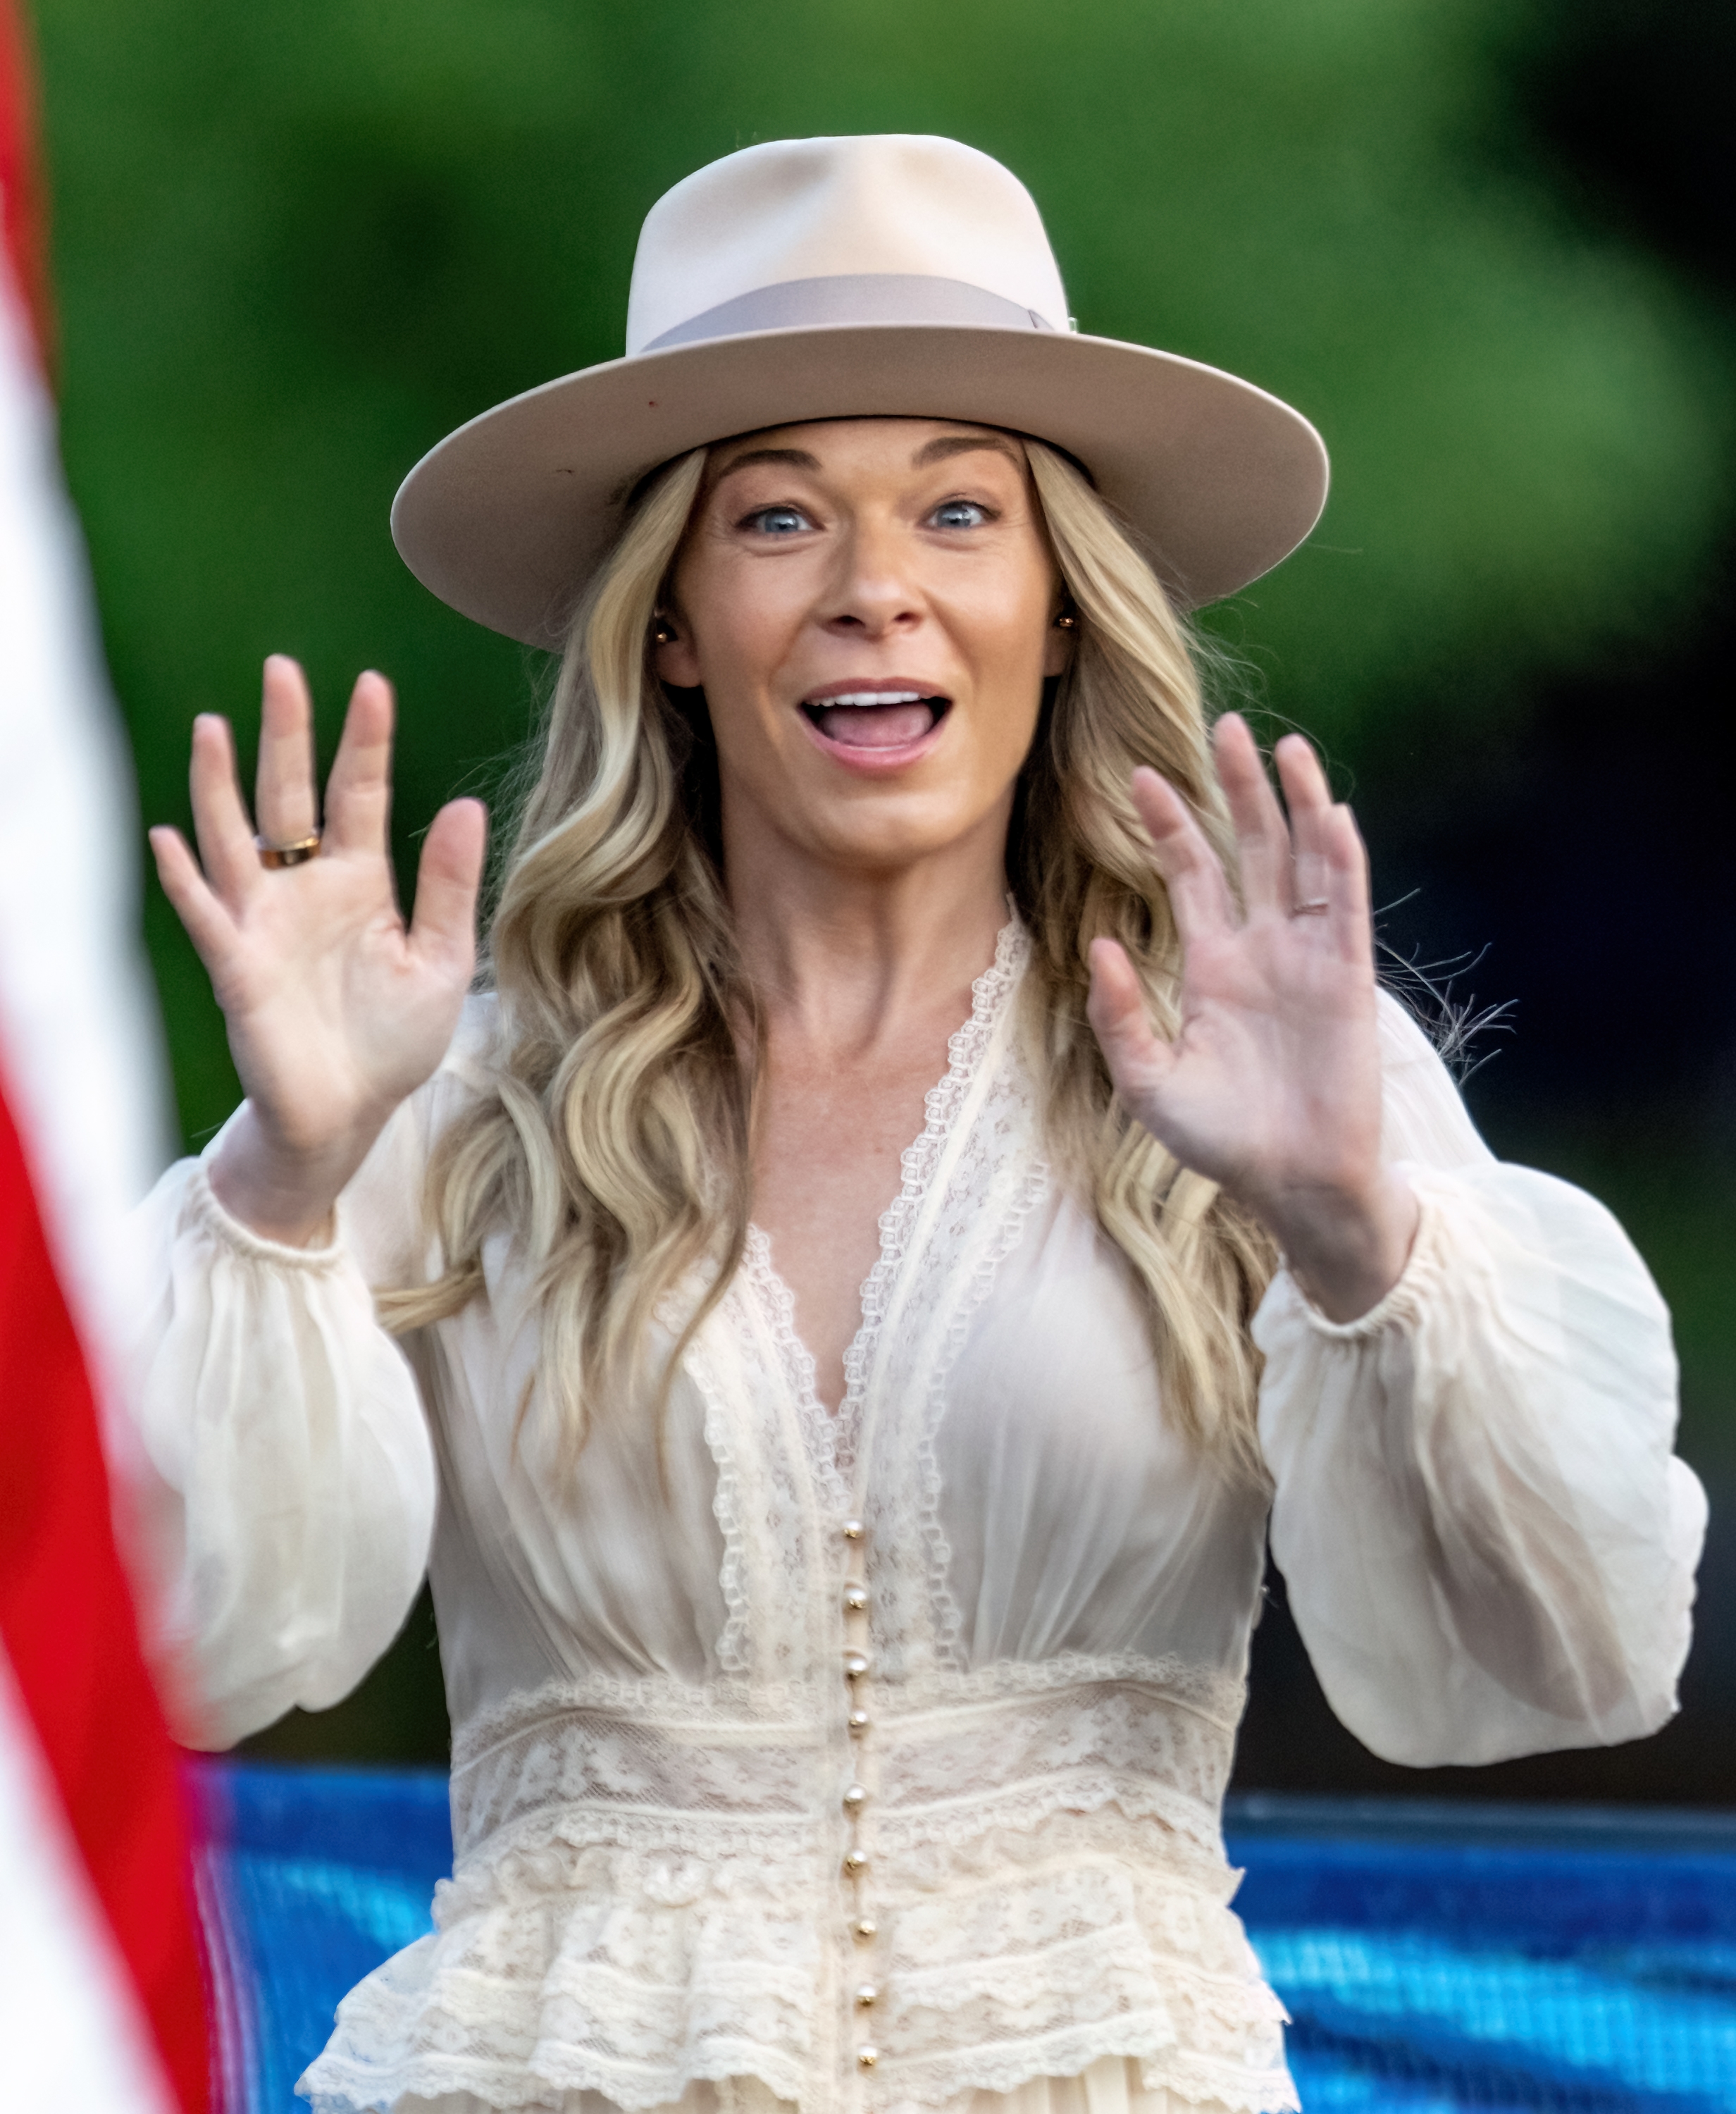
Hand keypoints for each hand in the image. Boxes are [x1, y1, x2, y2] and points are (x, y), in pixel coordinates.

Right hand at [150, 656, 485, 1243]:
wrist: (354, 1112)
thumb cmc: (395, 1038)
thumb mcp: (442, 958)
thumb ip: (448, 884)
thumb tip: (464, 802)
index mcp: (360, 880)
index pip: (360, 794)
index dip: (365, 740)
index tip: (372, 683)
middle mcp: (305, 889)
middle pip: (289, 795)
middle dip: (285, 734)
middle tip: (282, 668)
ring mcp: (264, 923)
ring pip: (234, 838)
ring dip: (219, 786)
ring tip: (214, 726)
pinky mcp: (238, 967)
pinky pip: (206, 915)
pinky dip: (185, 878)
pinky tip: (168, 838)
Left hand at [1086, 713, 1416, 1320]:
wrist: (1292, 1184)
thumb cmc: (1222, 1141)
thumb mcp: (1150, 1082)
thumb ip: (1121, 1017)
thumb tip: (1100, 943)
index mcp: (1213, 968)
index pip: (1192, 876)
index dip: (1171, 825)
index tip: (1141, 776)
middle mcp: (1262, 950)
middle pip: (1251, 848)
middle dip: (1238, 788)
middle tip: (1226, 725)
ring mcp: (1308, 958)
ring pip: (1302, 860)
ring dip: (1296, 802)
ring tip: (1282, 744)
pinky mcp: (1347, 976)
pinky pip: (1343, 903)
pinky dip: (1338, 856)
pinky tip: (1328, 809)